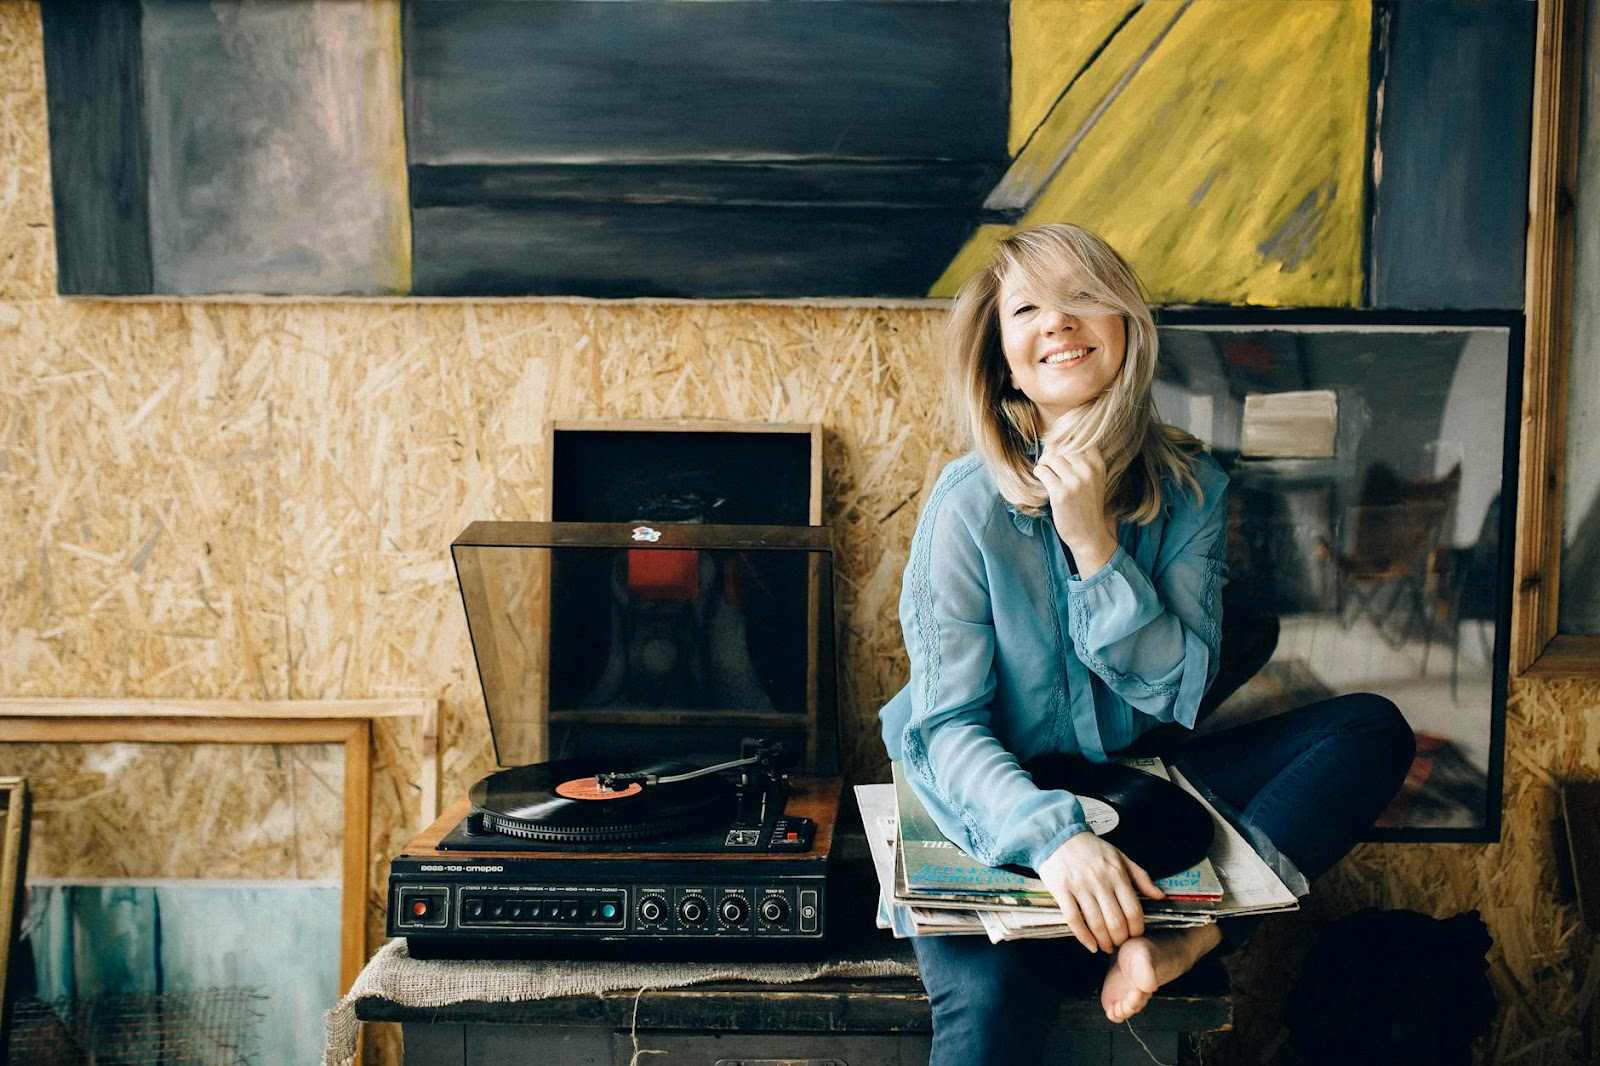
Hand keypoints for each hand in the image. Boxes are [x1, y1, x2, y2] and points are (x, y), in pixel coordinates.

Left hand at [1033, 446, 1117, 574]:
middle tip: (1050, 468)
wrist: (1088, 535)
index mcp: (1098, 465)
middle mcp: (1088, 471)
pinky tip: (1044, 483)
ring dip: (1044, 464)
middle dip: (1051, 455)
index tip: (1059, 455)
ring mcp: (1075, 482)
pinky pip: (1042, 471)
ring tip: (1047, 476)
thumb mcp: (1093, 479)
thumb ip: (1081, 460)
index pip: (1077, 439)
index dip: (1063, 444)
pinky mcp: (1061, 494)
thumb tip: (1054, 441)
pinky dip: (1039, 474)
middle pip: (1060, 447)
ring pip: (1050, 457)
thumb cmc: (1087, 505)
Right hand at [1035, 832, 1165, 952]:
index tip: (1136, 935)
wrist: (1059, 836)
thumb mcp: (1121, 857)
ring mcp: (1080, 886)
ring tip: (1107, 947)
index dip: (1137, 929)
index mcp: (1117, 874)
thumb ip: (1142, 878)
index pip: (1133, 910)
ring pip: (1096, 924)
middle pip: (1116, 922)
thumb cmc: (1092, 849)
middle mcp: (1100, 881)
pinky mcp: (1062, 890)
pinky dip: (1083, 937)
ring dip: (1104, 942)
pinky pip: (1074, 920)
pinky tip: (1091, 945)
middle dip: (1120, 939)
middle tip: (1120, 944)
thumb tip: (1161, 897)